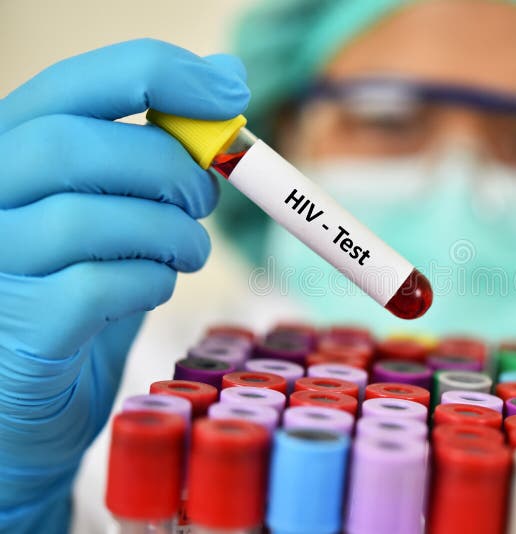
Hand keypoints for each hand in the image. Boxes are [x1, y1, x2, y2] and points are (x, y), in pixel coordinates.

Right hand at [0, 39, 248, 531]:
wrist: (35, 399)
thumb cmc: (82, 290)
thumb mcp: (121, 209)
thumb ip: (159, 151)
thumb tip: (226, 72)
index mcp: (10, 150)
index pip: (76, 85)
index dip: (160, 75)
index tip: (231, 89)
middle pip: (74, 148)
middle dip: (167, 168)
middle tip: (205, 197)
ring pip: (87, 220)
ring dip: (169, 234)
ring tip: (187, 252)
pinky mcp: (19, 330)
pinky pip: (97, 287)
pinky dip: (150, 282)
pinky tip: (152, 287)